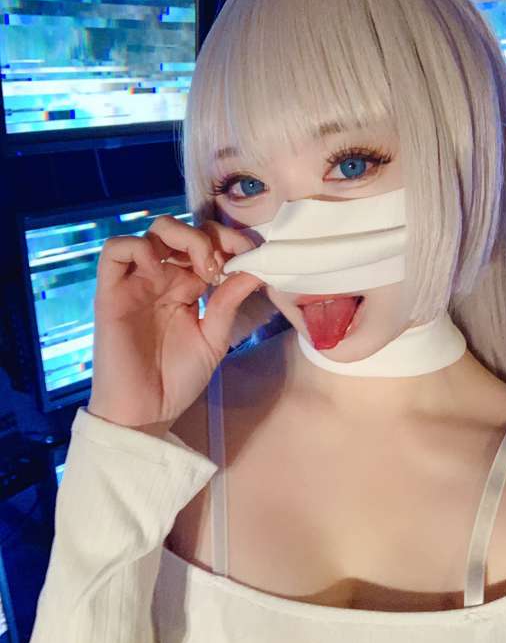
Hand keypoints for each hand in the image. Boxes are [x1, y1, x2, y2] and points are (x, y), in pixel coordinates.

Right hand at [87, 215, 262, 430]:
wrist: (146, 412)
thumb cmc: (178, 380)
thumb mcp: (214, 338)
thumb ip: (229, 302)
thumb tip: (256, 269)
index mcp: (187, 286)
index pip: (206, 243)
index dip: (228, 240)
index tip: (250, 256)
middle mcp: (162, 277)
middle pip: (182, 229)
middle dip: (209, 236)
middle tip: (225, 264)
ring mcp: (136, 282)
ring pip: (153, 231)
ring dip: (183, 238)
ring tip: (203, 270)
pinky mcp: (111, 291)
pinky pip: (115, 250)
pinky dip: (139, 247)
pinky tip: (162, 269)